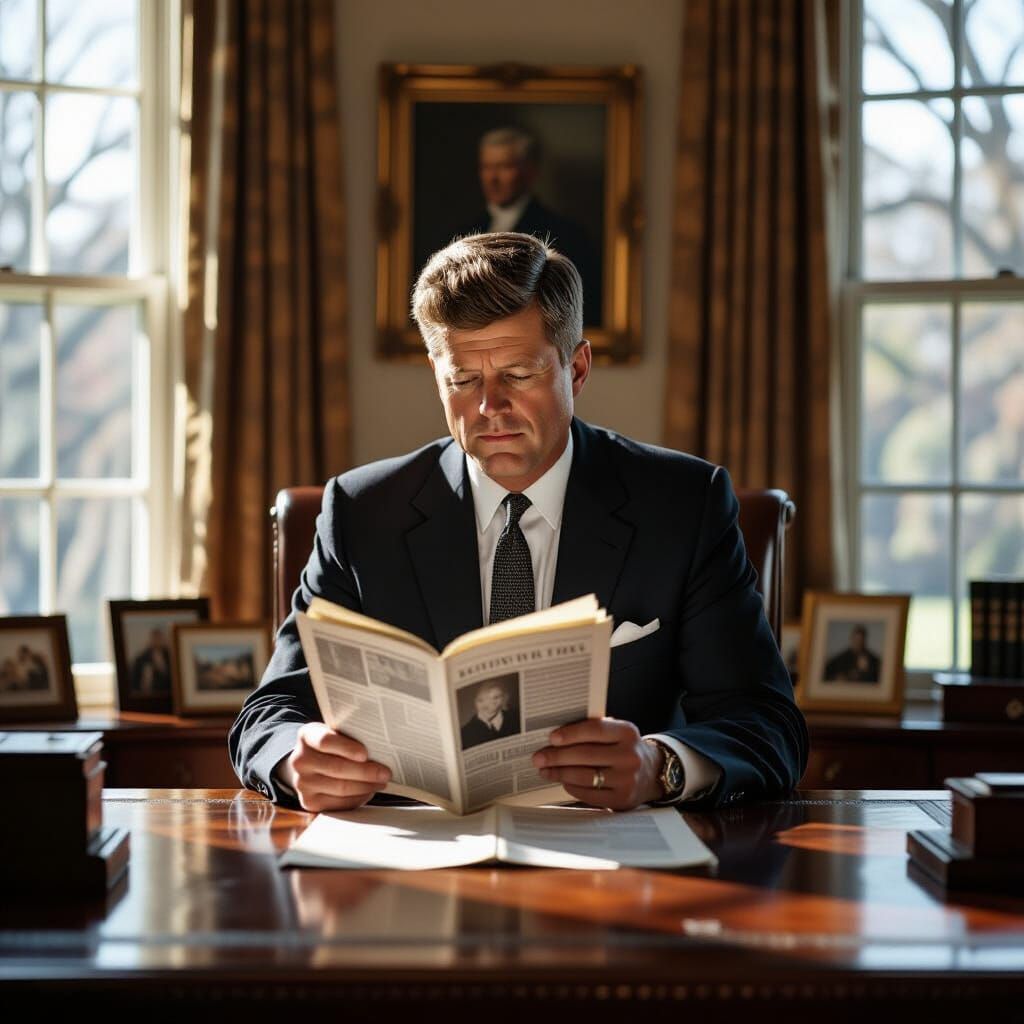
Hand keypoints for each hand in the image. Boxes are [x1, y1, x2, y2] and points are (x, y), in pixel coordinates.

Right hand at [279, 722, 391, 811]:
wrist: (310, 763)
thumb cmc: (332, 745)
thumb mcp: (336, 732)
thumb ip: (351, 735)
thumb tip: (380, 744)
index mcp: (307, 736)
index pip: (325, 741)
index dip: (346, 748)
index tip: (365, 754)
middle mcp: (300, 760)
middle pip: (337, 768)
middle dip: (366, 772)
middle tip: (385, 773)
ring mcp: (302, 783)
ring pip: (340, 787)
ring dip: (366, 786)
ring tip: (381, 782)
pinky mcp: (309, 802)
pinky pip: (339, 803)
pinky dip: (358, 798)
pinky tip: (368, 791)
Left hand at [531, 717, 662, 810]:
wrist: (652, 772)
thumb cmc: (624, 748)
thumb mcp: (617, 733)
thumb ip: (594, 731)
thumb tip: (556, 737)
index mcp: (627, 732)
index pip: (595, 729)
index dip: (571, 733)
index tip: (551, 738)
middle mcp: (630, 756)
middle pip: (586, 755)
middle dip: (557, 757)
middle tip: (538, 758)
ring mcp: (627, 779)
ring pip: (585, 776)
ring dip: (560, 773)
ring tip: (546, 771)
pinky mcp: (622, 799)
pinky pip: (590, 794)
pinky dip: (572, 787)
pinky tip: (563, 782)